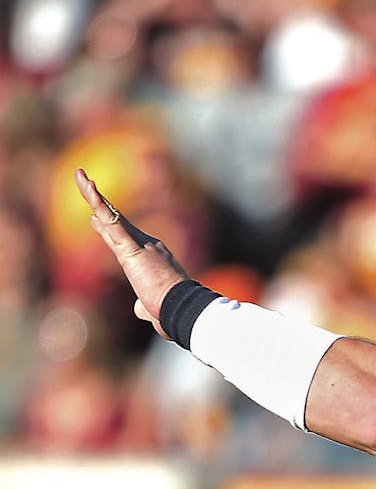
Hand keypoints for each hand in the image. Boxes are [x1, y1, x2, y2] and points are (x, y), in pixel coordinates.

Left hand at [73, 168, 191, 338]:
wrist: (182, 309)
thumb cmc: (172, 313)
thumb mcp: (154, 310)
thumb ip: (145, 307)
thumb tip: (140, 311)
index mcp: (152, 258)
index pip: (124, 237)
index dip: (107, 224)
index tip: (94, 216)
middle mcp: (148, 244)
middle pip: (116, 220)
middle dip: (99, 202)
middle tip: (85, 182)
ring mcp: (140, 244)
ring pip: (111, 215)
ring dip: (93, 195)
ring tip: (80, 176)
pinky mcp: (132, 249)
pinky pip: (113, 223)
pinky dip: (100, 206)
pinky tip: (90, 190)